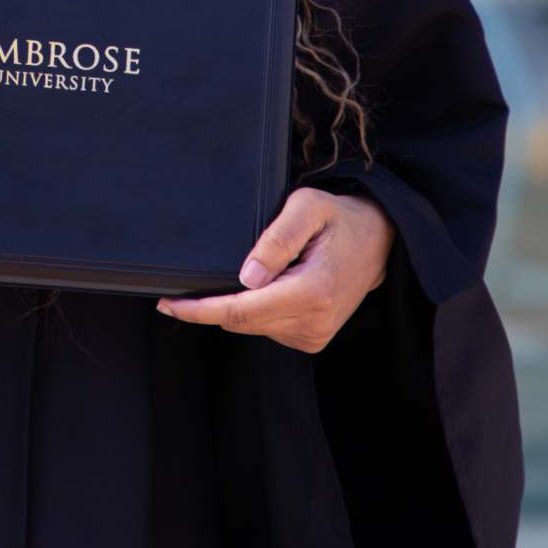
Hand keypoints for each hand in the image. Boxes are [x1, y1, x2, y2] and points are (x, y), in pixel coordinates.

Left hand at [154, 187, 394, 352]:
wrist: (379, 242)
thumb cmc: (340, 219)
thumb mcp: (308, 207)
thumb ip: (276, 239)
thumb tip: (246, 277)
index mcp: (311, 291)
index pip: (241, 310)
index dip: (199, 311)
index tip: (168, 305)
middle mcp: (313, 321)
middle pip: (240, 321)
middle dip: (209, 306)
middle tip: (187, 285)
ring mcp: (314, 336)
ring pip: (251, 326)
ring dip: (235, 306)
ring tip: (255, 271)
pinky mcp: (312, 339)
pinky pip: (266, 328)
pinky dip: (254, 310)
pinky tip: (265, 287)